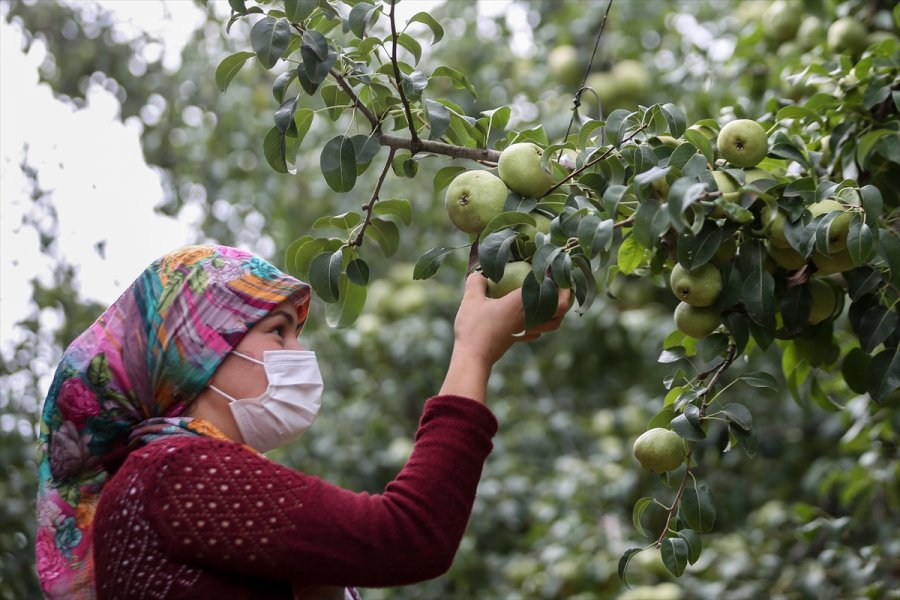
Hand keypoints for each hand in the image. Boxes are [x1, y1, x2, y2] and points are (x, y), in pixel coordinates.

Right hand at [453, 271, 570, 368]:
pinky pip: (539, 331)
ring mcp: (528, 330)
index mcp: (522, 304)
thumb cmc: (474, 327)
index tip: (551, 267)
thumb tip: (480, 273)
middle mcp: (531, 317)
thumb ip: (476, 282)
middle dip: (566, 294)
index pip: (548, 288)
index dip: (555, 277)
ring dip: (558, 311)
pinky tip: (534, 319)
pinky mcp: (520, 338)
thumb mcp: (471, 300)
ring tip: (553, 300)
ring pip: (554, 322)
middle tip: (562, 283)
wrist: (474, 357)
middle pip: (561, 308)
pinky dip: (543, 323)